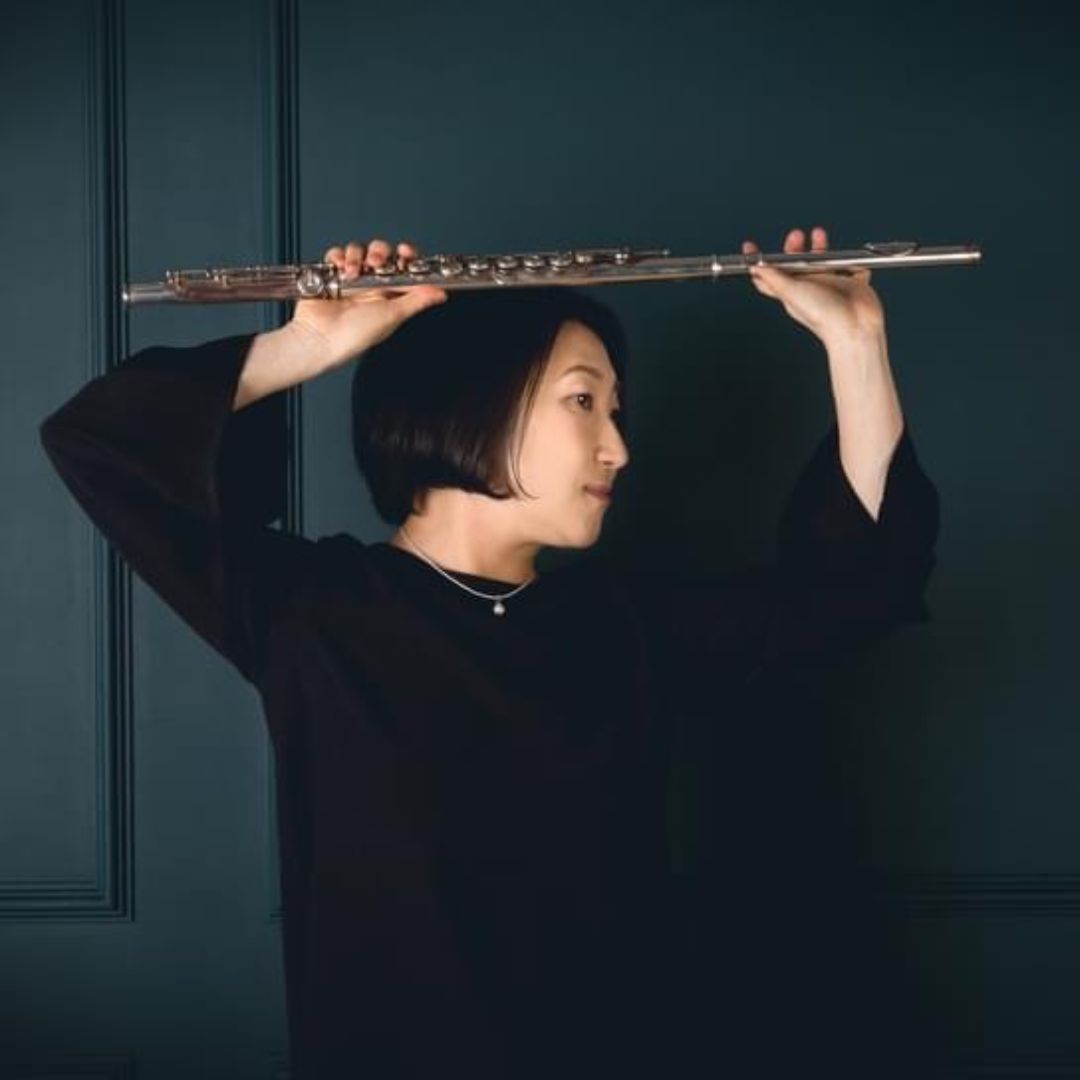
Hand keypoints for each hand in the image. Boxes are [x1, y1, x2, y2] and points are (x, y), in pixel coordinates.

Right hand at [290, 237, 447, 369]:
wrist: (321, 339)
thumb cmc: (355, 335)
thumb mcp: (393, 316)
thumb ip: (417, 301)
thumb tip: (440, 294)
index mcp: (389, 295)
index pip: (403, 267)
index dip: (406, 256)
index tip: (405, 251)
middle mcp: (371, 286)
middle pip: (381, 254)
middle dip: (379, 253)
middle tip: (375, 263)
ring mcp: (351, 280)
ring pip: (359, 251)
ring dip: (356, 256)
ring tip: (351, 273)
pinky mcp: (331, 276)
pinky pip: (336, 255)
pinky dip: (338, 257)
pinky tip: (338, 269)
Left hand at [744, 226, 884, 348]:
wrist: (855, 326)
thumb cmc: (822, 315)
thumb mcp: (790, 292)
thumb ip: (773, 278)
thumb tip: (753, 267)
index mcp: (791, 291)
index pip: (769, 277)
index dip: (758, 263)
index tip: (750, 247)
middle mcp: (809, 287)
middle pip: (796, 263)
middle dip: (794, 247)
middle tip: (796, 235)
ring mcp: (830, 285)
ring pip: (823, 260)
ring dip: (820, 246)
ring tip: (819, 234)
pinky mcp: (851, 283)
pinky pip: (852, 268)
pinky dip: (853, 263)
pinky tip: (850, 263)